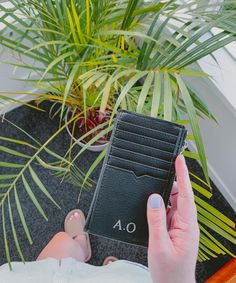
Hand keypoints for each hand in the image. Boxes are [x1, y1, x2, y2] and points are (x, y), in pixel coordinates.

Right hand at [147, 155, 198, 282]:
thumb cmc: (169, 272)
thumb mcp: (159, 246)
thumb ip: (156, 220)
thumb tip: (153, 198)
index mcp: (187, 226)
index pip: (187, 195)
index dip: (183, 175)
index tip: (179, 160)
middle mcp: (186, 223)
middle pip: (180, 196)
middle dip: (170, 183)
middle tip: (159, 172)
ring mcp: (181, 226)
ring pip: (173, 203)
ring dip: (164, 195)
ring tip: (151, 189)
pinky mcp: (175, 229)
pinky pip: (168, 211)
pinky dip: (160, 205)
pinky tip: (152, 204)